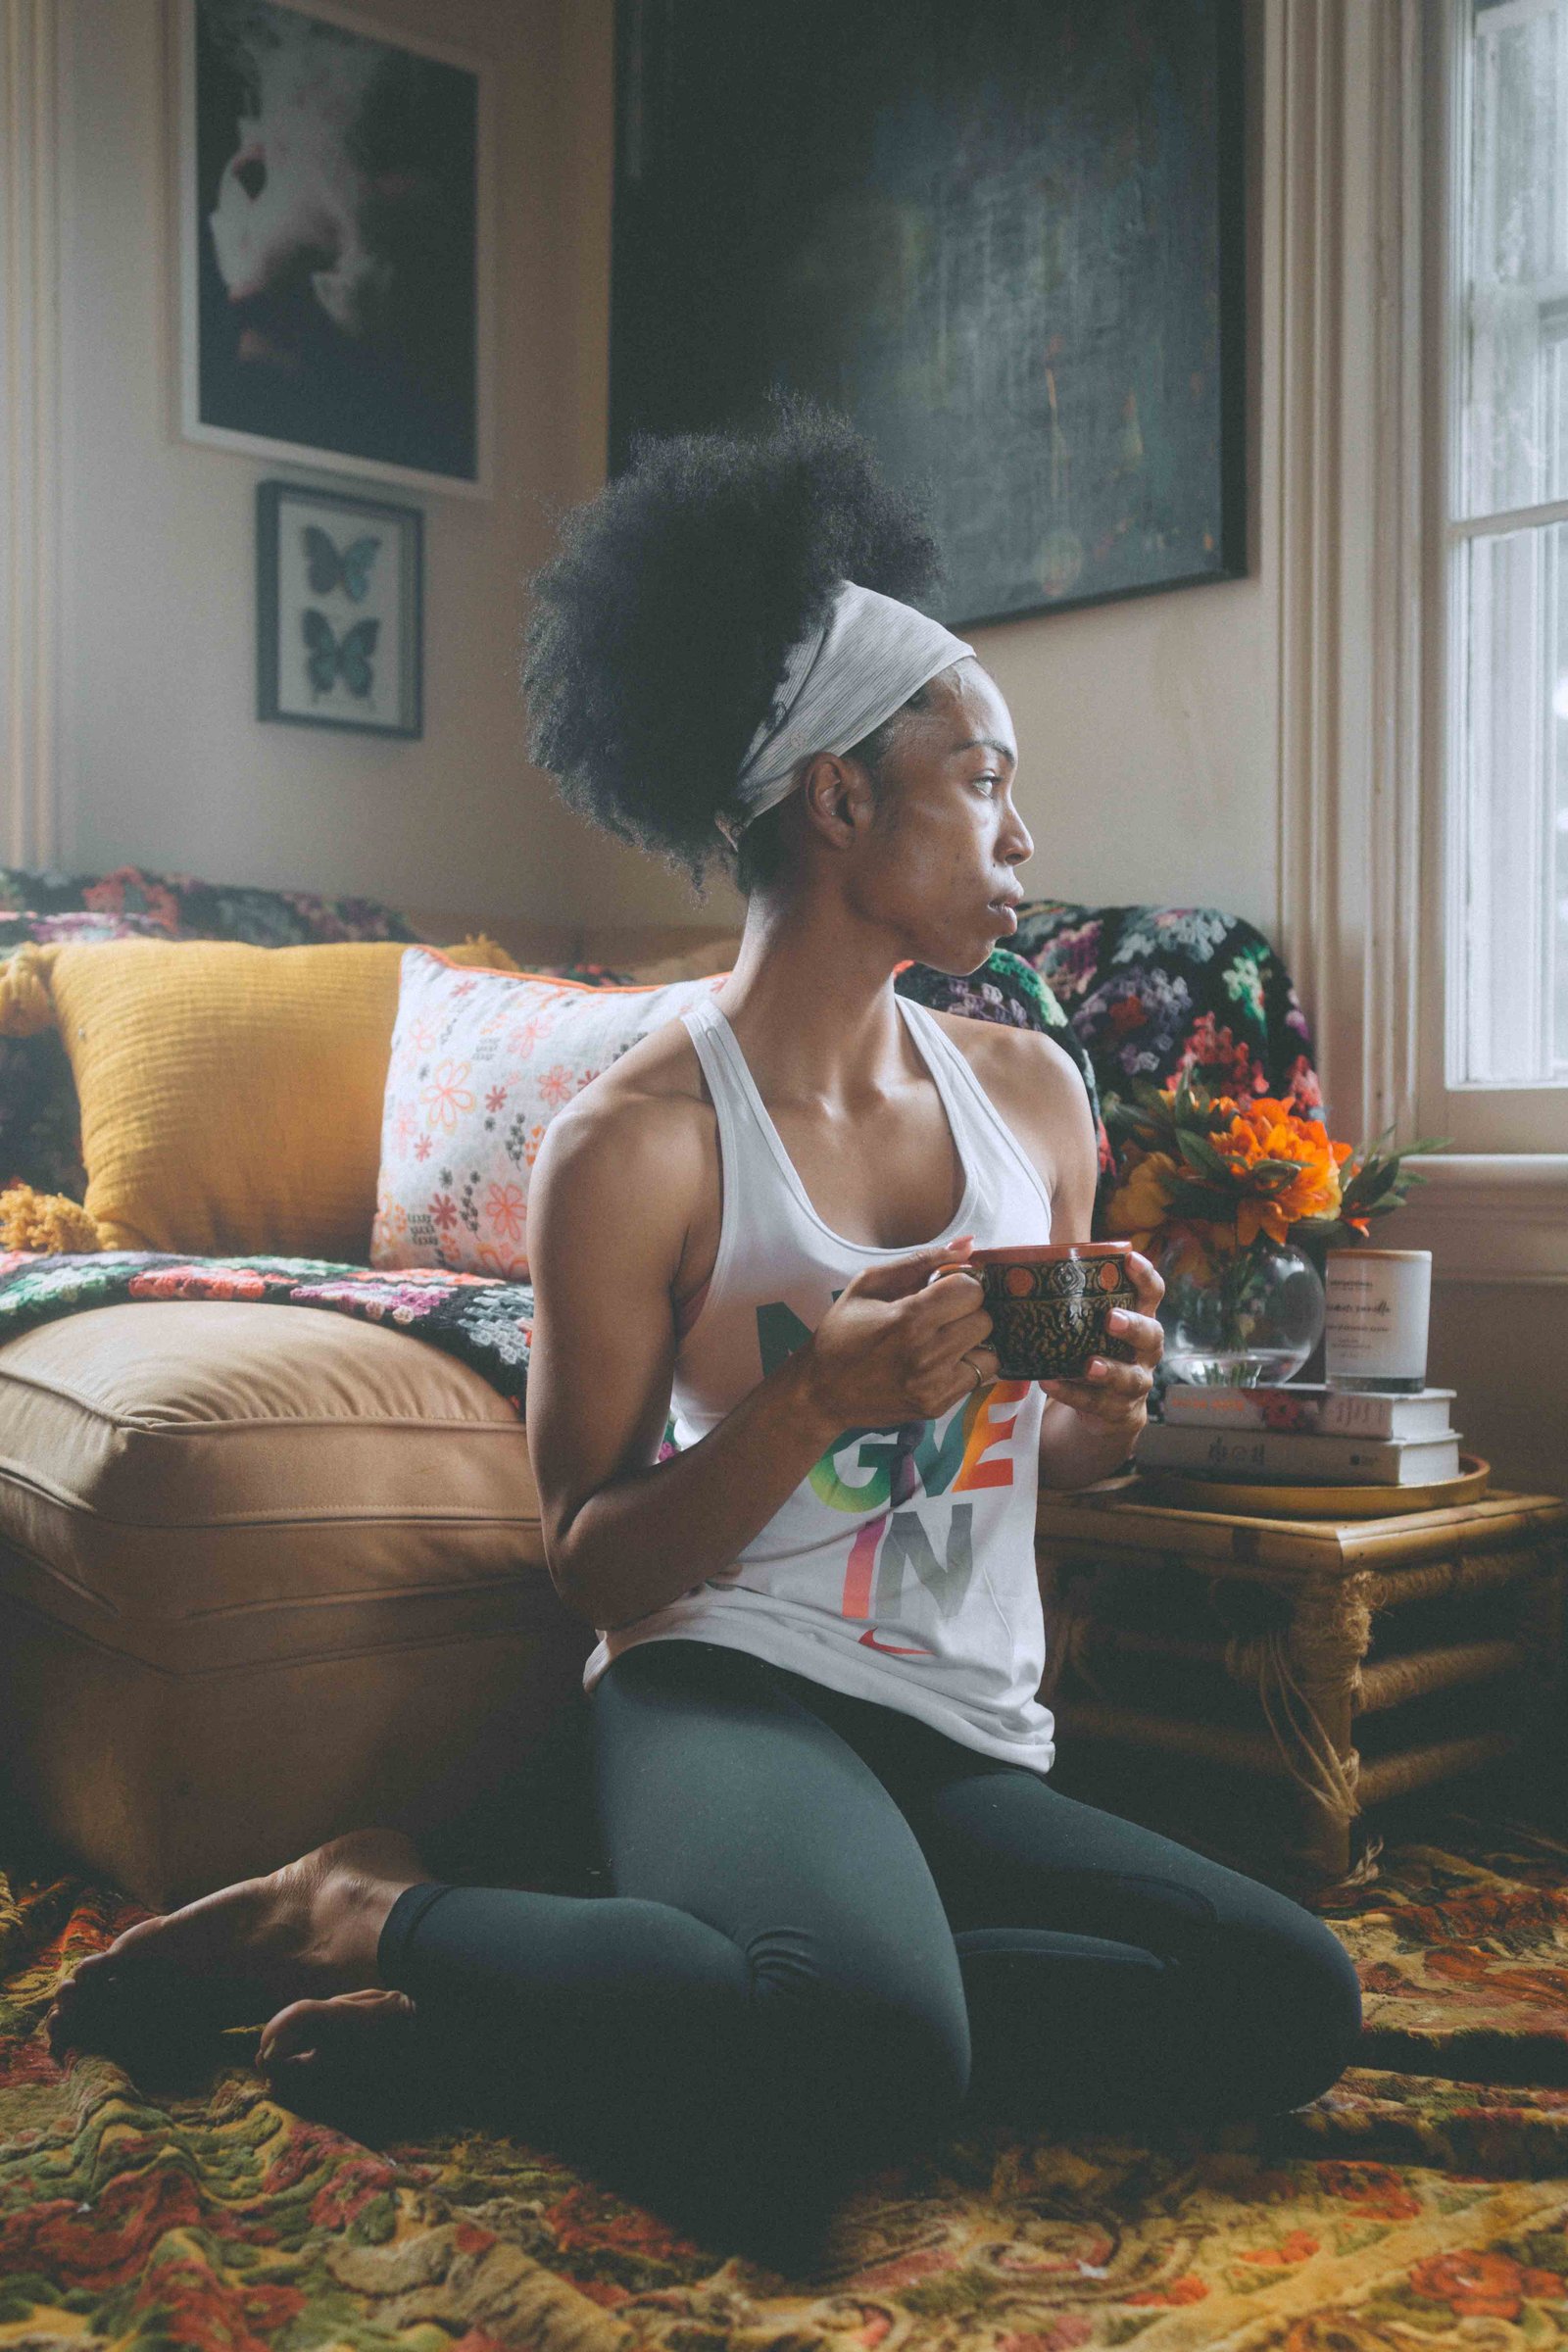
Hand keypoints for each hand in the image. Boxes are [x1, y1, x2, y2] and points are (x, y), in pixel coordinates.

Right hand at [801, 1235, 1000, 1431]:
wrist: (821, 1391)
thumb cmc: (842, 1332)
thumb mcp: (869, 1284)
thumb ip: (920, 1261)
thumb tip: (968, 1245)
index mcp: (908, 1318)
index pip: (971, 1290)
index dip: (961, 1284)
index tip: (946, 1289)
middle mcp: (926, 1354)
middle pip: (984, 1319)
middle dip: (968, 1311)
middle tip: (944, 1315)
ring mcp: (934, 1385)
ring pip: (990, 1350)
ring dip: (973, 1341)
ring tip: (945, 1339)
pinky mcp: (938, 1406)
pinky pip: (980, 1377)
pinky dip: (968, 1365)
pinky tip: (943, 1361)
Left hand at [1039, 1251, 1163, 1440]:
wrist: (1105, 1411)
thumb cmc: (1096, 1351)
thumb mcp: (1092, 1325)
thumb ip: (1073, 1296)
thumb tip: (1029, 1259)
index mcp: (1140, 1322)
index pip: (1151, 1295)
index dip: (1145, 1276)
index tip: (1129, 1259)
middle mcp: (1144, 1352)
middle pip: (1151, 1336)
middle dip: (1133, 1327)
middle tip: (1111, 1318)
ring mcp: (1135, 1383)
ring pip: (1129, 1377)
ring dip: (1109, 1370)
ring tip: (1089, 1364)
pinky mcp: (1118, 1411)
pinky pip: (1096, 1403)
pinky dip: (1072, 1393)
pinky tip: (1050, 1382)